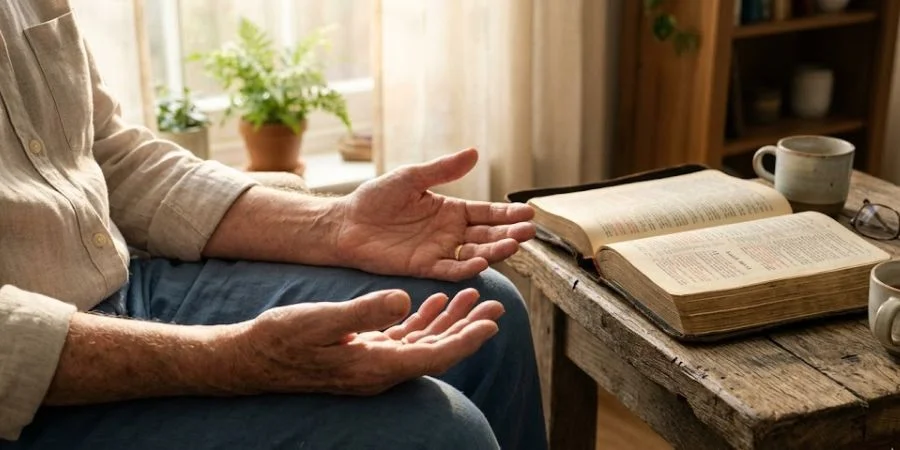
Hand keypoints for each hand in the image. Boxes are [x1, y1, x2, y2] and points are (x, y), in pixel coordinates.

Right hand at [228, 289, 502, 395]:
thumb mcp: (324, 321)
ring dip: (448, 320)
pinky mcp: (365, 351)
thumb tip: (404, 300)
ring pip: (423, 342)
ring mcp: (374, 361)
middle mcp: (381, 369)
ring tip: (472, 297)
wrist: (254, 357)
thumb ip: (365, 312)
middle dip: (467, 328)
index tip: (491, 325)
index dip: (465, 340)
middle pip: (437, 350)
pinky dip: (421, 319)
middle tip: (495, 306)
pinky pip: (403, 337)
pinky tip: (433, 301)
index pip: (434, 356)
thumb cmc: (284, 340)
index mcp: (377, 366)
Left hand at [334, 148, 535, 280]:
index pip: (486, 213)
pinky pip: (449, 270)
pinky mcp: (423, 267)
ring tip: (514, 245)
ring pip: (474, 254)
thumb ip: (443, 170)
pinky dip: (466, 268)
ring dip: (495, 251)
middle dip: (509, 234)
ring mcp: (438, 251)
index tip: (528, 213)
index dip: (507, 214)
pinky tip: (482, 262)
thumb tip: (474, 152)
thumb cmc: (375, 198)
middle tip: (528, 232)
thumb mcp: (411, 177)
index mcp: (450, 210)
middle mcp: (449, 233)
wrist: (345, 224)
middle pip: (486, 235)